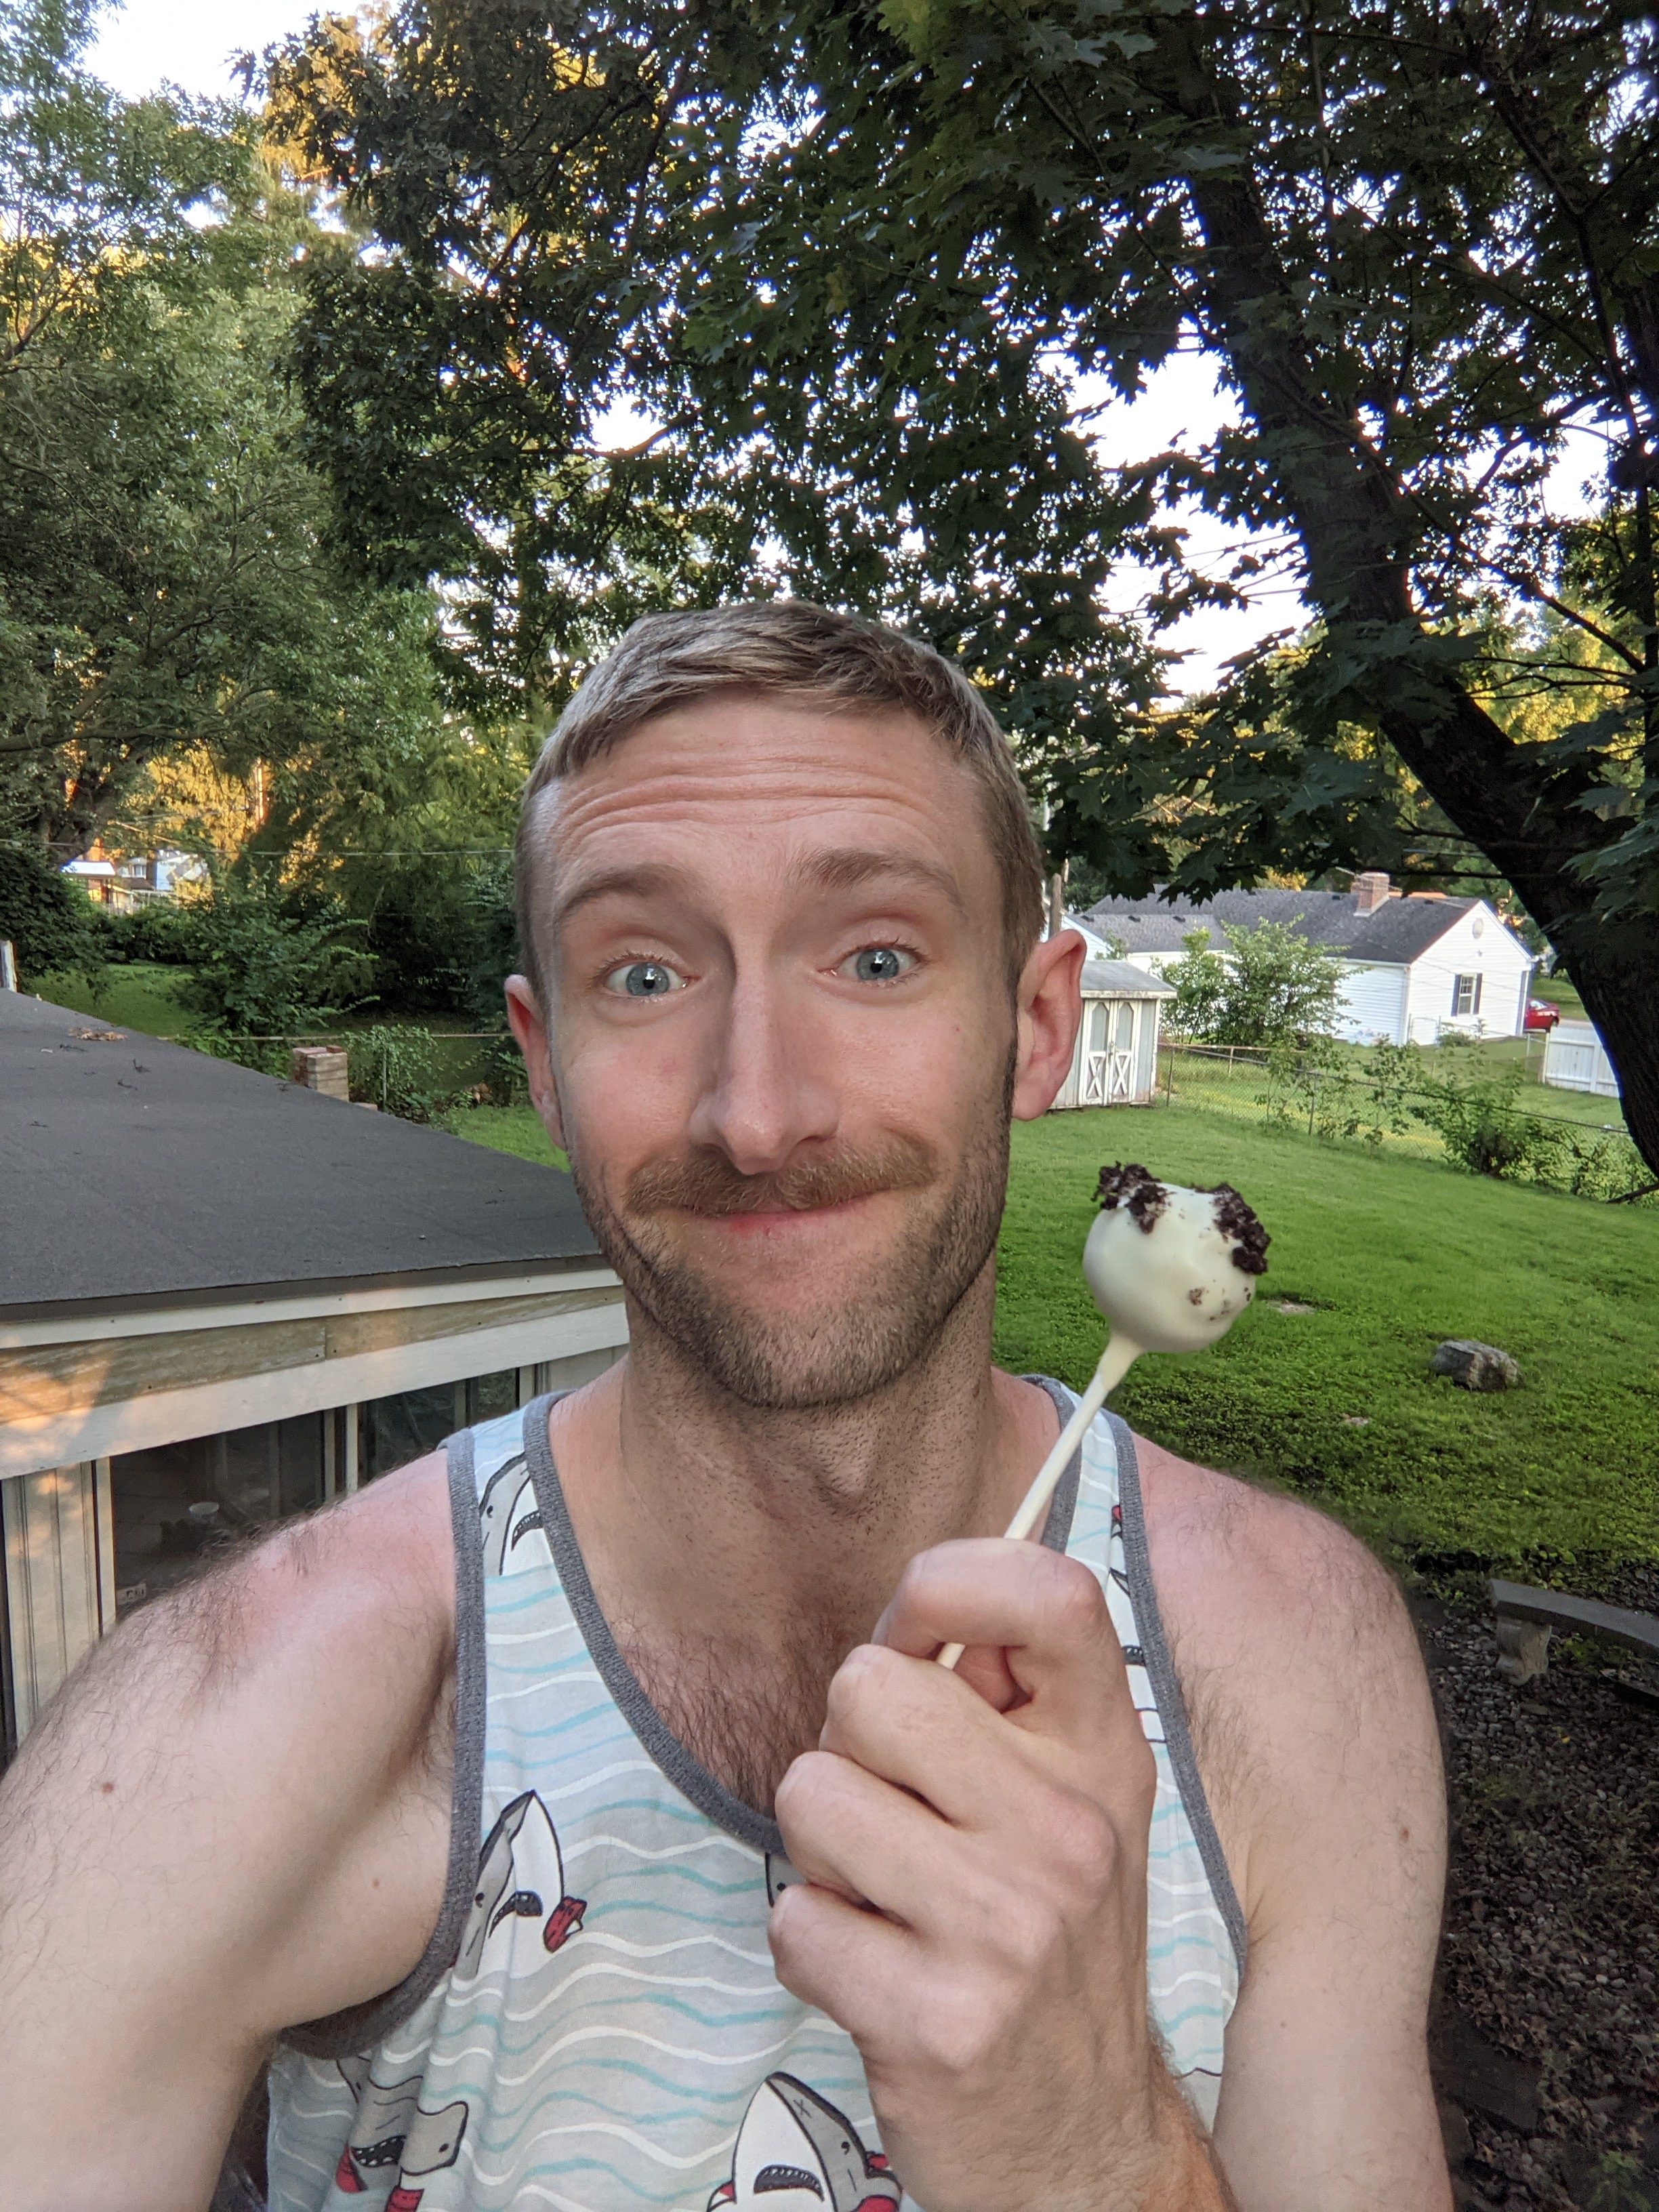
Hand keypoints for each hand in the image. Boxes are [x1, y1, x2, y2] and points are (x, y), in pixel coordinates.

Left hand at [769, 1537, 1226, 2211]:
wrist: (1085, 2142)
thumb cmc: (1045, 1941)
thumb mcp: (1067, 1803)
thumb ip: (1004, 1698)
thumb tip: (918, 1607)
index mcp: (1103, 1754)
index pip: (1052, 1593)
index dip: (950, 1582)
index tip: (919, 1635)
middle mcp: (1068, 1830)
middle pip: (868, 1684)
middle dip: (848, 1744)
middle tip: (896, 1812)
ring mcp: (1008, 1929)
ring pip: (811, 1793)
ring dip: (822, 1852)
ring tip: (887, 1899)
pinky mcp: (939, 2023)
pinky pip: (794, 1919)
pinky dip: (811, 1948)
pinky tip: (876, 1976)